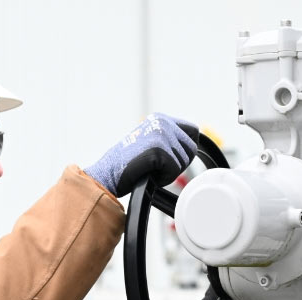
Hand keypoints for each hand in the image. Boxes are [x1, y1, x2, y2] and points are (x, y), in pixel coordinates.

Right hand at [83, 113, 197, 196]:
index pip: (193, 130)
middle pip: (191, 148)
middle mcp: (163, 122)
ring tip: (151, 169)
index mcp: (161, 119)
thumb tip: (193, 146)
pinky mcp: (159, 149)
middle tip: (159, 167)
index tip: (176, 158)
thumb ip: (170, 139)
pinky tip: (149, 173)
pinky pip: (174, 170)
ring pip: (184, 161)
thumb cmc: (130, 164)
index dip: (188, 148)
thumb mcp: (152, 143)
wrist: (108, 173)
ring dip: (170, 172)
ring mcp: (161, 134)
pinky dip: (164, 178)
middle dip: (180, 163)